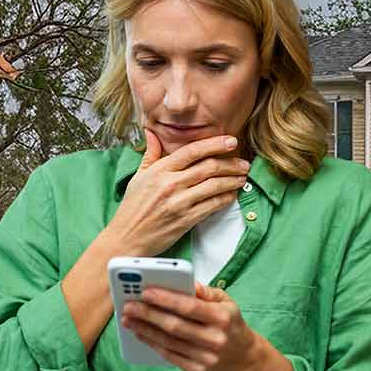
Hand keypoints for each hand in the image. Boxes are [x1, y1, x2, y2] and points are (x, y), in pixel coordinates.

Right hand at [101, 128, 250, 257]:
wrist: (127, 237)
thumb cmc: (133, 207)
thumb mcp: (139, 176)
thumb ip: (151, 154)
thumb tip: (152, 133)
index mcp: (160, 170)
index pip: (192, 151)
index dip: (215, 144)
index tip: (231, 141)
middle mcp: (171, 184)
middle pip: (208, 167)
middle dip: (231, 163)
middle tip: (243, 162)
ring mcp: (179, 202)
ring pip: (214, 185)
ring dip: (232, 180)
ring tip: (242, 177)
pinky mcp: (186, 220)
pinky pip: (212, 205)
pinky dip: (226, 198)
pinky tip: (232, 194)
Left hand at [120, 281, 261, 370]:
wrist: (243, 356)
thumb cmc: (230, 322)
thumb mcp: (226, 301)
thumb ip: (205, 291)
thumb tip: (186, 283)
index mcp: (222, 317)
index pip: (190, 307)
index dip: (166, 299)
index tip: (145, 292)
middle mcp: (215, 339)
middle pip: (175, 326)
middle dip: (148, 315)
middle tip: (129, 306)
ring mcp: (206, 357)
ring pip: (169, 342)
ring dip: (145, 330)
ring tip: (129, 320)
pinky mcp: (198, 370)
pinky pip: (170, 356)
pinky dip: (153, 344)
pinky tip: (141, 334)